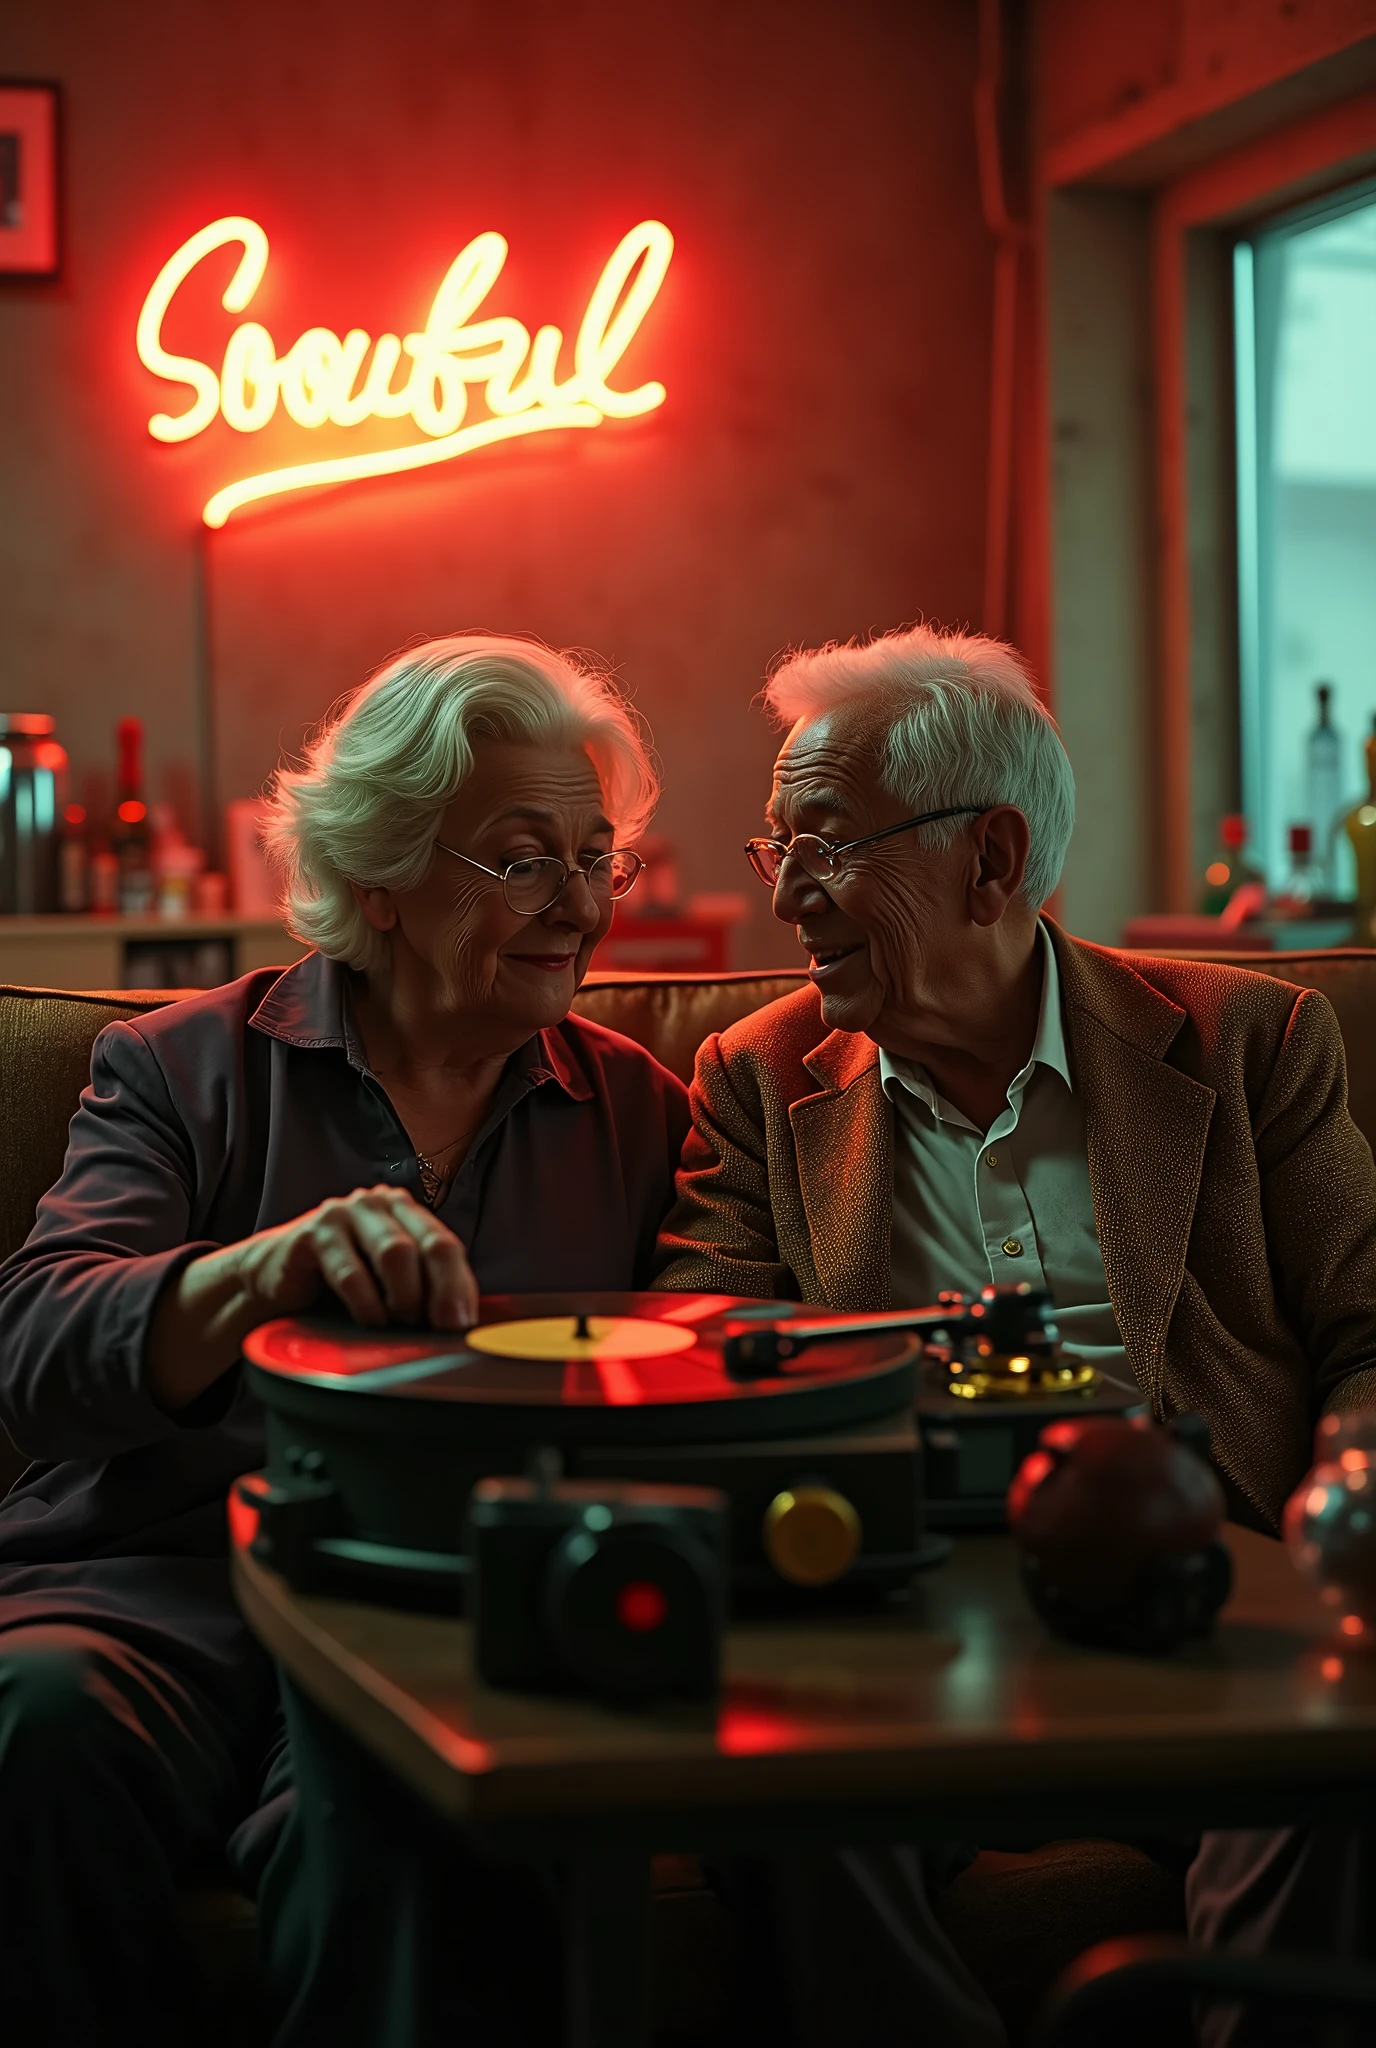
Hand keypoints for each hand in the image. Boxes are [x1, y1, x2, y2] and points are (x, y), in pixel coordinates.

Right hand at [232, 1184, 478, 1330]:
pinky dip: (366, 1304)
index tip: (463, 1327)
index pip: (447, 1245)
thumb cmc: (340, 1286)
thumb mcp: (388, 1283)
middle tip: (439, 1330)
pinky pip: (351, 1272)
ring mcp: (346, 1213)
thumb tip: (465, 1323)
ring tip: (397, 1323)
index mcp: (406, 1212)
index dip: (460, 1288)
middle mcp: (379, 1204)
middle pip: (430, 1245)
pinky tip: (367, 1321)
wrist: (273, 1281)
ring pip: (395, 1253)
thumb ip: (425, 1289)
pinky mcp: (313, 1233)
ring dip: (403, 1297)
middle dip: (442, 1293)